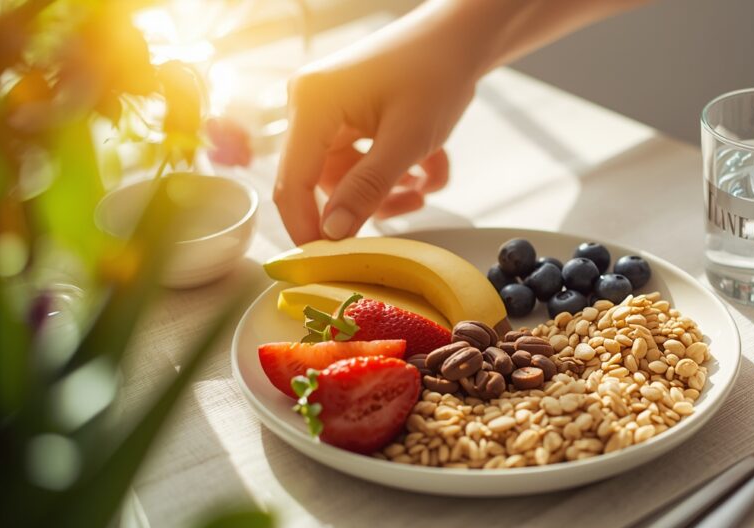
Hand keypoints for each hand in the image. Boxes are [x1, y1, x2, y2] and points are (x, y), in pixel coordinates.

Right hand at [273, 12, 476, 243]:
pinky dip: (395, 170)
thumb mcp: (407, 142)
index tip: (327, 264)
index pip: (292, 182)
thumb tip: (333, 235)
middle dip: (365, 202)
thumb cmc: (437, 75)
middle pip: (321, 181)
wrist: (461, 37)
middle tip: (405, 210)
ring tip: (425, 185)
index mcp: (312, 104)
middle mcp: (310, 105)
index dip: (306, 228)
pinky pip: (362, 159)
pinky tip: (430, 166)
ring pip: (346, 175)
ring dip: (386, 189)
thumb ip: (368, 190)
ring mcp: (329, 109)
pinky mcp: (349, 114)